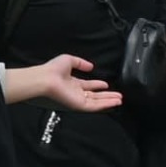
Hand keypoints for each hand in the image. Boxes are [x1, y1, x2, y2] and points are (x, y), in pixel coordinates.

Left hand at [8, 52, 122, 113]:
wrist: (45, 79)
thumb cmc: (53, 69)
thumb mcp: (69, 60)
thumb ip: (80, 63)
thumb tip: (91, 66)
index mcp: (72, 83)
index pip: (88, 86)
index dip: (97, 85)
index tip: (106, 84)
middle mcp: (76, 93)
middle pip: (95, 96)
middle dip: (107, 95)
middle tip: (118, 95)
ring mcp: (78, 100)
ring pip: (97, 102)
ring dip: (109, 101)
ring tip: (120, 100)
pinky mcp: (79, 105)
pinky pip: (95, 106)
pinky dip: (105, 105)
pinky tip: (114, 102)